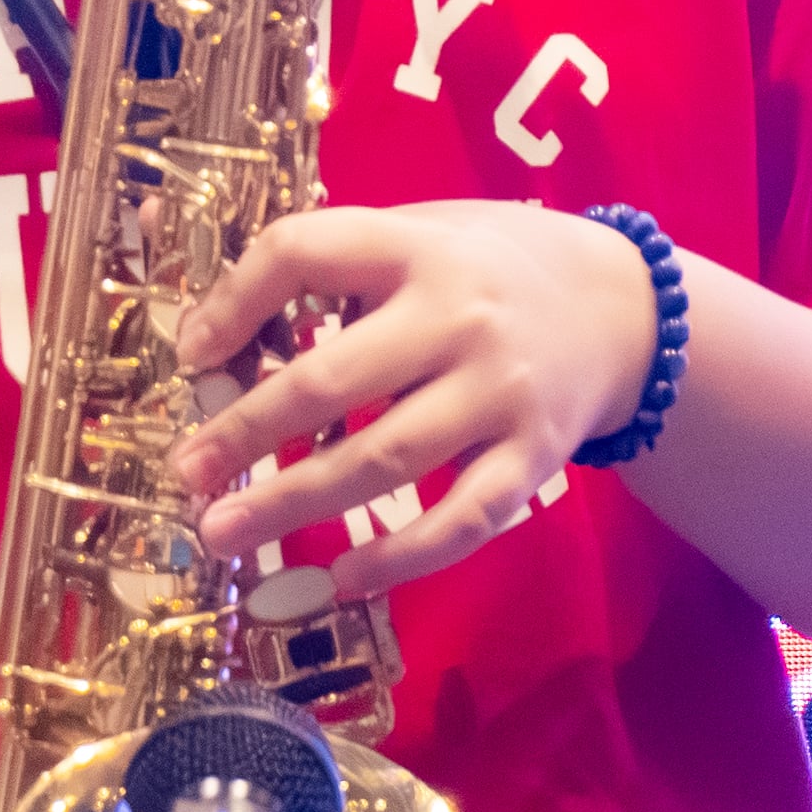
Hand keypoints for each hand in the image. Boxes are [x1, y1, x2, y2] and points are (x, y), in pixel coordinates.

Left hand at [163, 200, 658, 612]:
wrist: (626, 307)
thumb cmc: (489, 267)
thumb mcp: (421, 229)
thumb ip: (334, 260)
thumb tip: (202, 309)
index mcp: (417, 247)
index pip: (305, 252)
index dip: (235, 300)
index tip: (192, 355)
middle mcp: (458, 319)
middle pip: (332, 380)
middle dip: (245, 432)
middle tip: (186, 474)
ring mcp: (500, 394)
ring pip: (384, 461)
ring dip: (294, 504)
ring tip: (224, 535)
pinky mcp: (534, 460)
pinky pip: (461, 521)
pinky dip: (399, 557)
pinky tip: (340, 582)